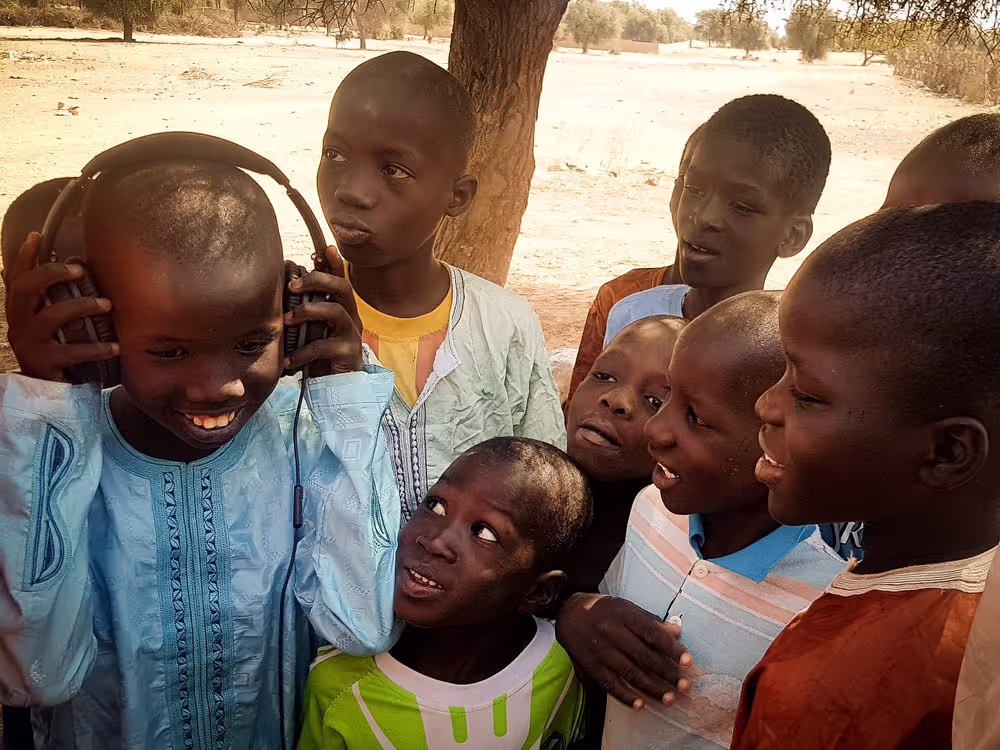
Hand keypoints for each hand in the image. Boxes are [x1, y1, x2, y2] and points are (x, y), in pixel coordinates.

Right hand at [5, 232, 117, 381]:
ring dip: (81, 306)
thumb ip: (55, 301)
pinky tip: (115, 347)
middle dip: (50, 273)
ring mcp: (27, 345)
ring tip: (107, 304)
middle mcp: (18, 325)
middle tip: (79, 269)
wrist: (48, 394)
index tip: (37, 236)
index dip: (23, 257)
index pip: (16, 278)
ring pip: (50, 316)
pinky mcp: (42, 364)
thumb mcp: (54, 325)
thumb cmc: (57, 352)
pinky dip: (96, 348)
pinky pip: (71, 352)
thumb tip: (74, 268)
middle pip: (24, 289)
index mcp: (20, 312)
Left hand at [282, 255, 362, 375]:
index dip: (335, 264)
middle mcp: (351, 319)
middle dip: (317, 280)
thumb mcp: (311, 333)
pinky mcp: (348, 354)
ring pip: (334, 310)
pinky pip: (323, 346)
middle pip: (342, 287)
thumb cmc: (320, 359)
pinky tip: (288, 361)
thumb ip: (304, 314)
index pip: (341, 280)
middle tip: (292, 285)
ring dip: (307, 311)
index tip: (325, 248)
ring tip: (286, 320)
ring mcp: (352, 335)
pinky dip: (302, 352)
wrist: (338, 391)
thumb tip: (284, 290)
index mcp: (343, 310)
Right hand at [555, 593, 691, 709]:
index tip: (688, 661)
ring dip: (651, 687)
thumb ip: (651, 621)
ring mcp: (599, 649)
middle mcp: (610, 631)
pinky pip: (609, 683)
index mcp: (623, 614)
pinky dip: (625, 695)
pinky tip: (640, 704)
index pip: (651, 633)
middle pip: (642, 655)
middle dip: (666, 672)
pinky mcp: (590, 664)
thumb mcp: (627, 607)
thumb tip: (677, 632)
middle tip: (684, 686)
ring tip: (669, 698)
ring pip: (628, 672)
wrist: (568, 612)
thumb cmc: (604, 610)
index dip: (671, 648)